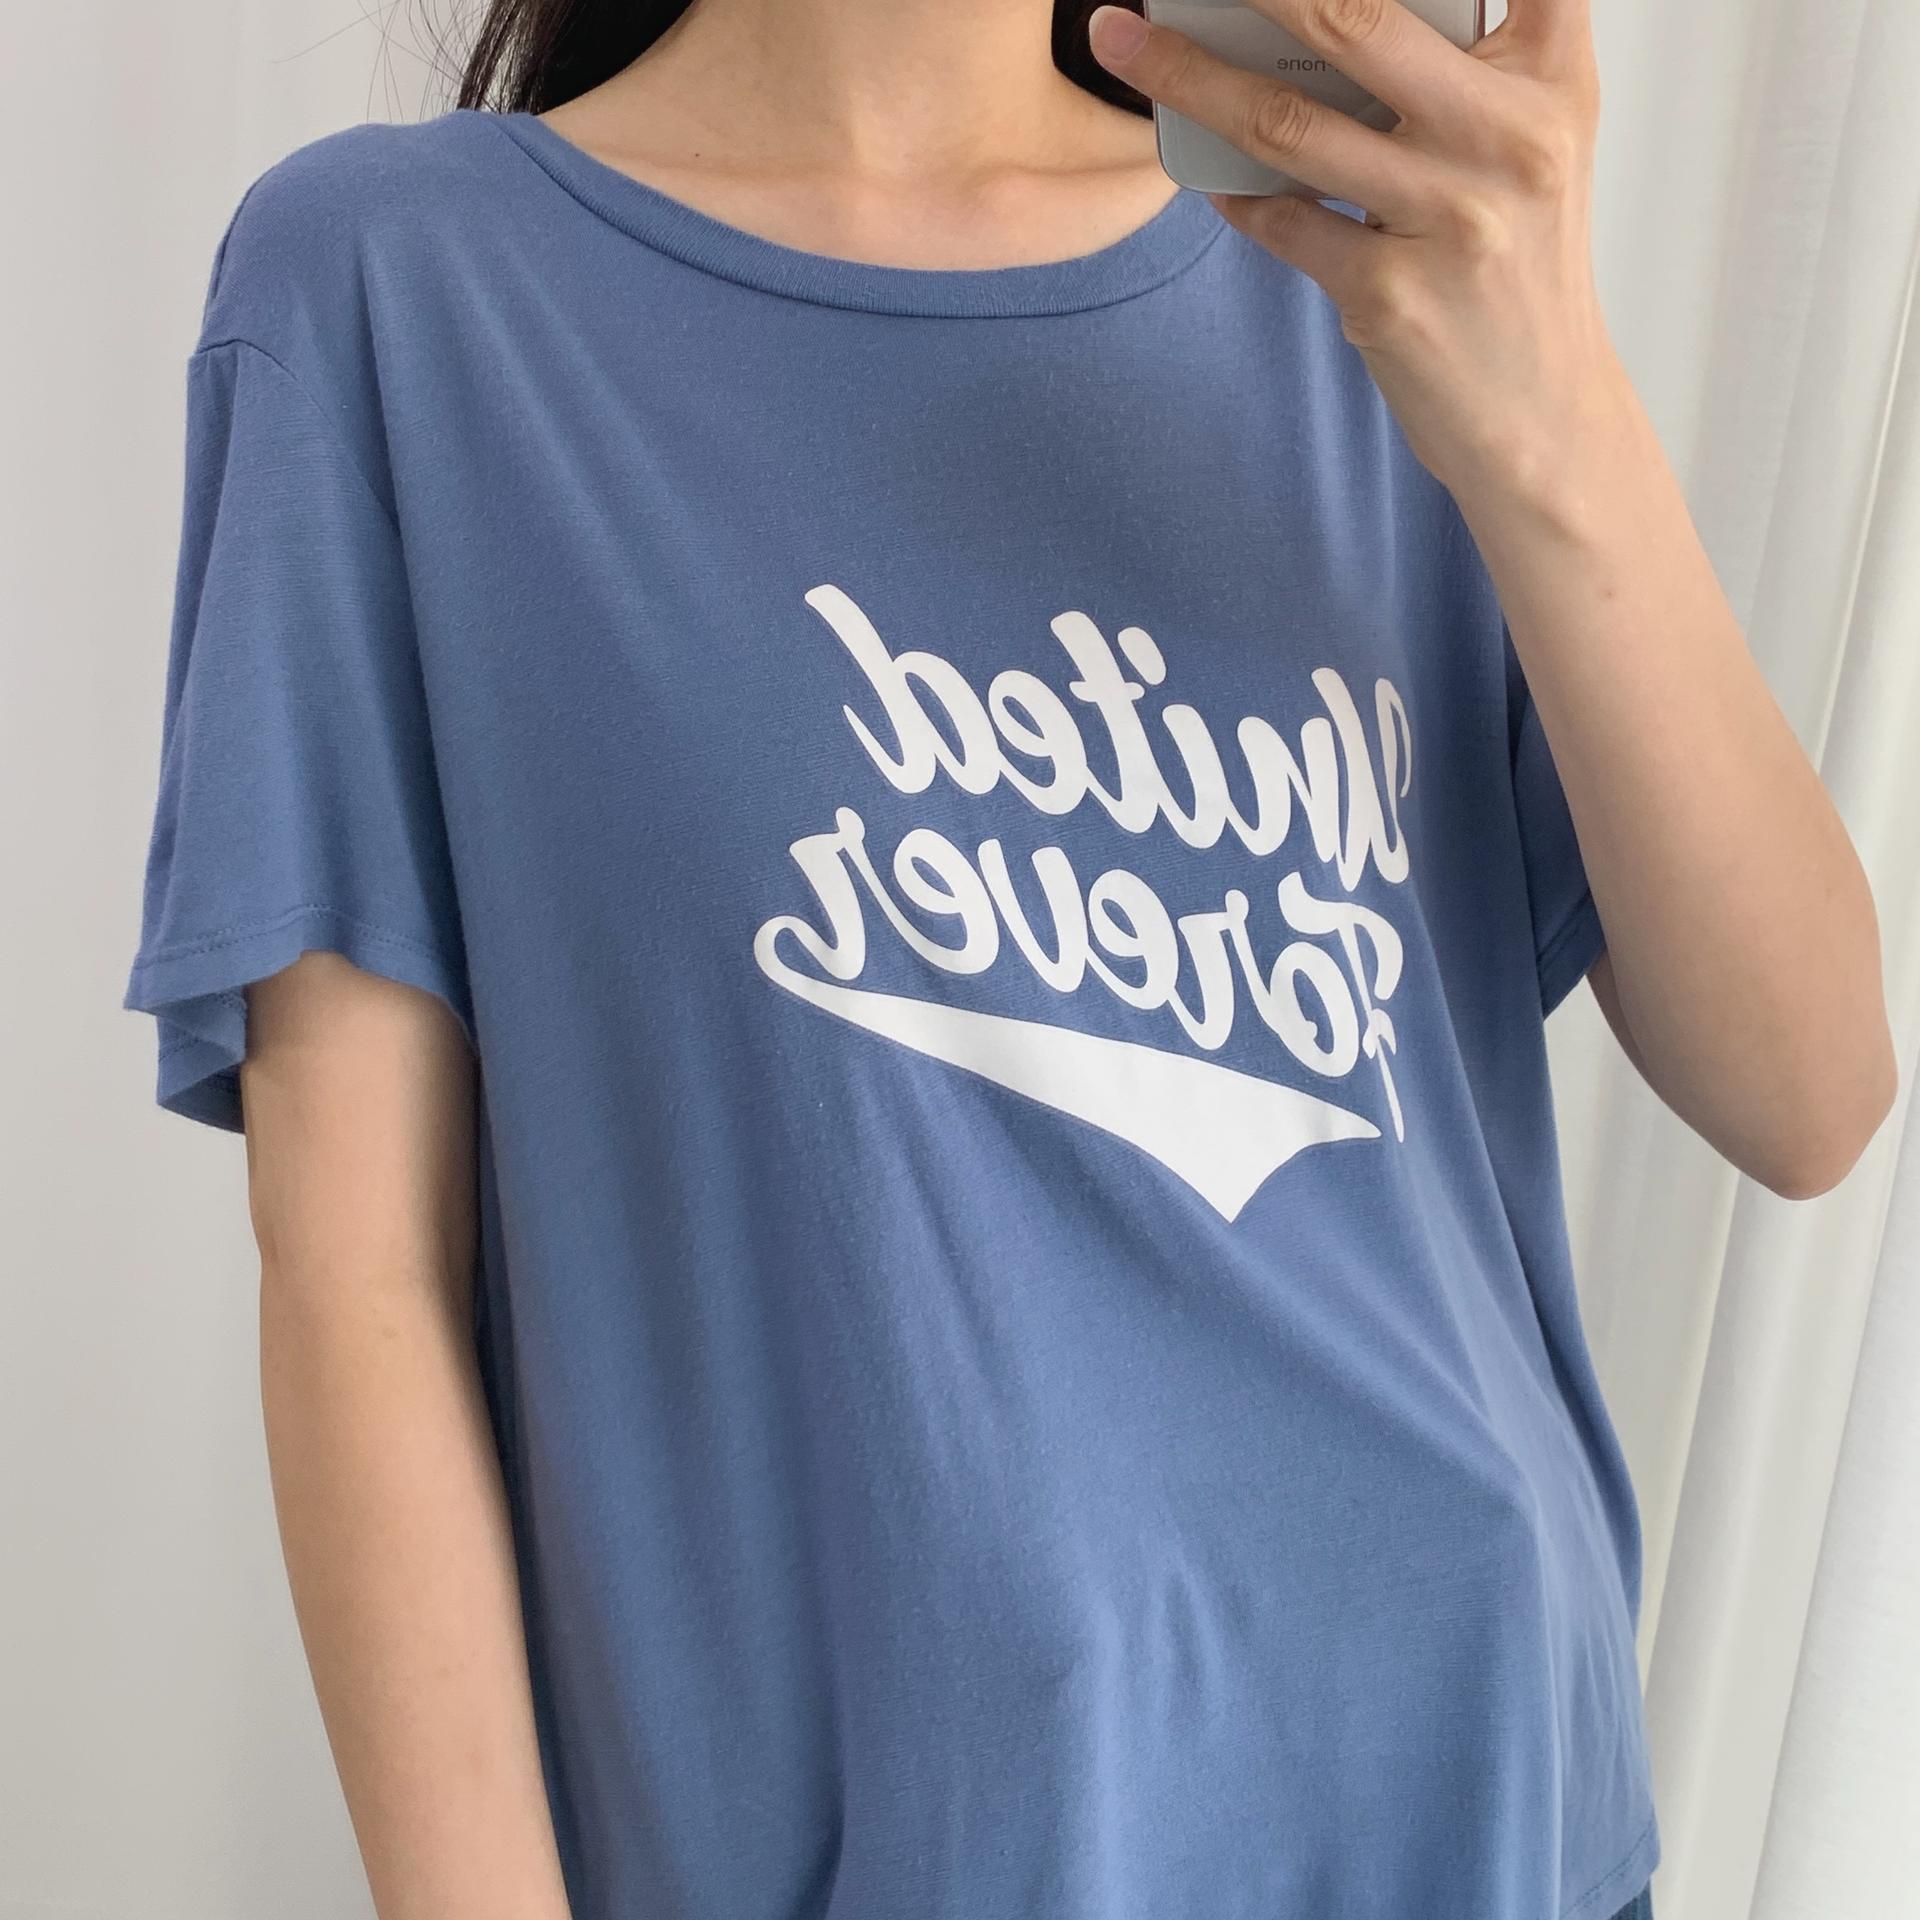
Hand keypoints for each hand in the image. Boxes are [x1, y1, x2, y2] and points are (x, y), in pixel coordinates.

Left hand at [1087, 0, 1631, 504]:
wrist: (1540, 412)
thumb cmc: (1516, 260)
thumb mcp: (1529, 142)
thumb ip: (1461, 65)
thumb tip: (1309, 18)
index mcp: (1552, 75)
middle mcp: (1510, 137)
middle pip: (1354, 19)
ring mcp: (1449, 219)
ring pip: (1287, 126)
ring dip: (1188, 77)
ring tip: (1126, 44)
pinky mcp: (1391, 297)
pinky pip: (1281, 222)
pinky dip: (1232, 193)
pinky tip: (1203, 172)